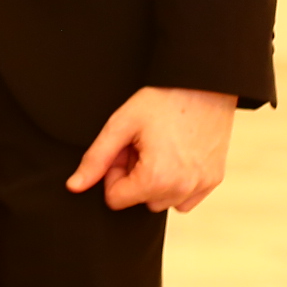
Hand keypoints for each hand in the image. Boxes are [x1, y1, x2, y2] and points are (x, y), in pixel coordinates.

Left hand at [67, 86, 235, 212]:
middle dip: (134, 177)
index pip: (115, 199)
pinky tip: (176, 157)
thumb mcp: (121, 124)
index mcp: (156, 178)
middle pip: (139, 201)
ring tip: (158, 149)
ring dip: (155, 182)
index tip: (123, 150)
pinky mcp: (213, 181)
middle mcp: (182, 189)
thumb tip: (74, 186)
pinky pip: (185, 199)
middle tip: (141, 145)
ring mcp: (201, 187)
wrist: (204, 85)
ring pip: (162, 201)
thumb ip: (95, 158)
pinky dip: (176, 185)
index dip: (113, 173)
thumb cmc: (163, 101)